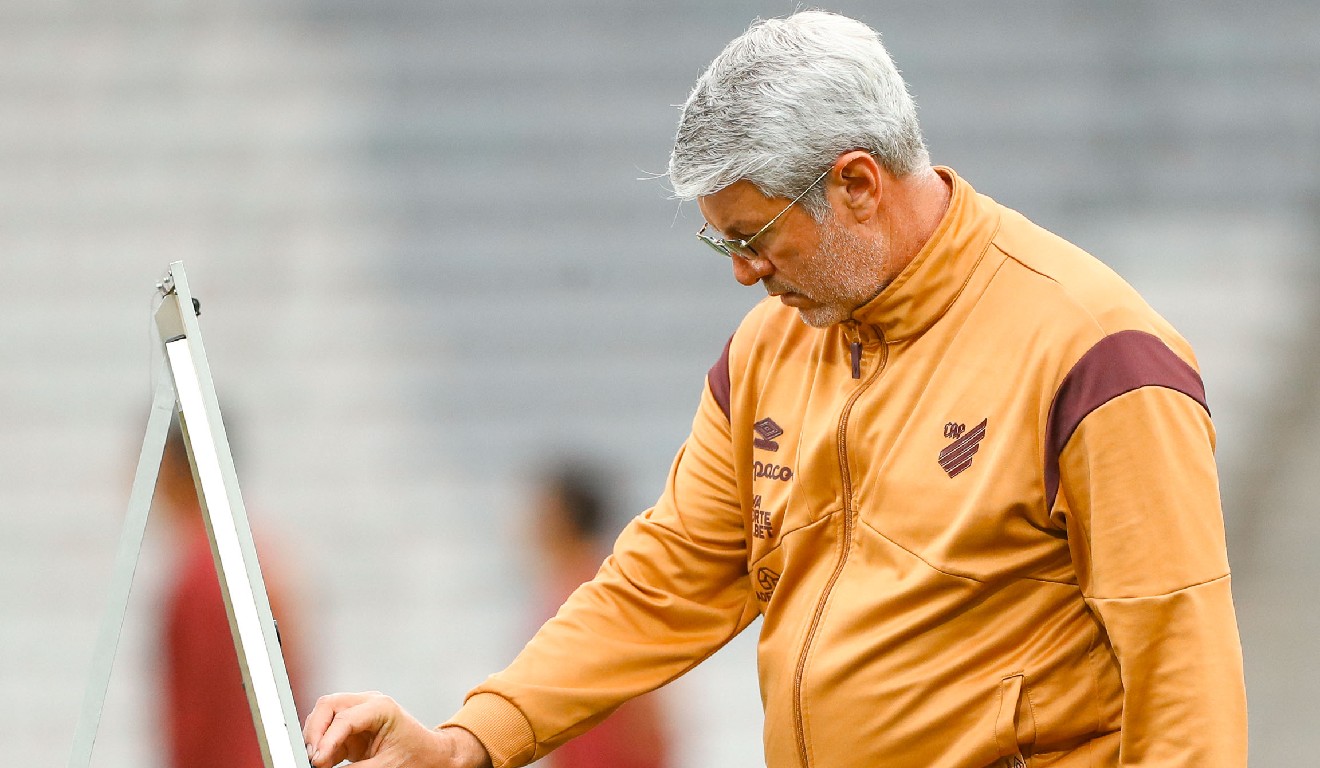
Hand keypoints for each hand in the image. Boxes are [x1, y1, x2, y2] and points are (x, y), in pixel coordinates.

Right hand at [302, 691, 491, 767]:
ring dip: (316, 737)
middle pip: (328, 706)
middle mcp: (368, 703)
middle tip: (312, 758)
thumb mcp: (386, 767)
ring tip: (318, 761)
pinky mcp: (352, 727)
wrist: (431, 755)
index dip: (327, 740)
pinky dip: (321, 745)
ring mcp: (359, 712)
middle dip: (315, 731)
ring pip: (324, 715)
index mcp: (381, 707)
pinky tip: (324, 761)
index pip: (344, 718)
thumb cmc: (416, 757)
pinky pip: (328, 729)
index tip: (318, 761)